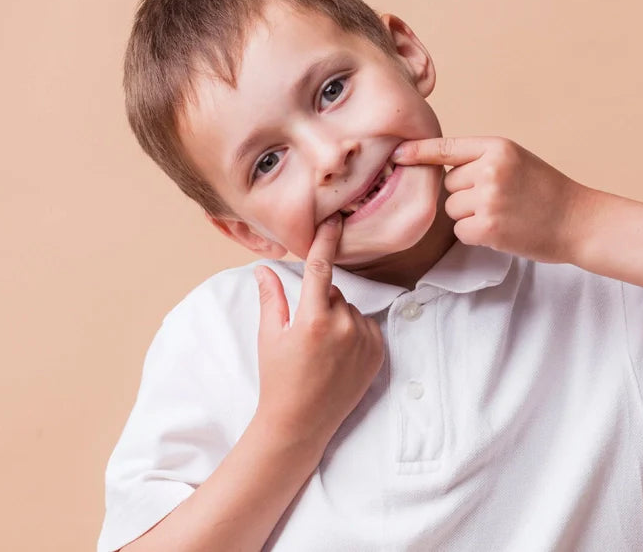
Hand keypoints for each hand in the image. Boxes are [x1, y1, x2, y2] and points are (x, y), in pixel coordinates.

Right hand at [251, 214, 384, 442]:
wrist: (301, 423)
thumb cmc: (278, 378)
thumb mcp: (269, 336)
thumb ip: (271, 297)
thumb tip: (264, 267)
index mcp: (312, 319)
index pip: (321, 268)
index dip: (326, 240)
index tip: (334, 221)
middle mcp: (343, 327)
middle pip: (333, 292)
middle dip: (320, 302)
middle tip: (305, 332)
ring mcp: (364, 341)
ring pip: (350, 309)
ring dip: (337, 318)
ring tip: (321, 349)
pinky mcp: (378, 353)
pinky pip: (366, 326)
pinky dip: (354, 332)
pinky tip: (338, 356)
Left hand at [392, 136, 594, 263]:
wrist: (577, 221)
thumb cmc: (545, 191)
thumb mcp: (515, 160)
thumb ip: (480, 159)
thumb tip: (437, 166)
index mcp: (497, 147)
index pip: (446, 148)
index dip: (418, 151)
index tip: (397, 154)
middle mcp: (490, 169)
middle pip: (447, 183)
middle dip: (464, 194)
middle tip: (498, 199)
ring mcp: (488, 199)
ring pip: (452, 208)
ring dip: (469, 215)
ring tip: (503, 214)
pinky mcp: (487, 227)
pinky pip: (460, 230)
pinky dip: (475, 234)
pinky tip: (501, 230)